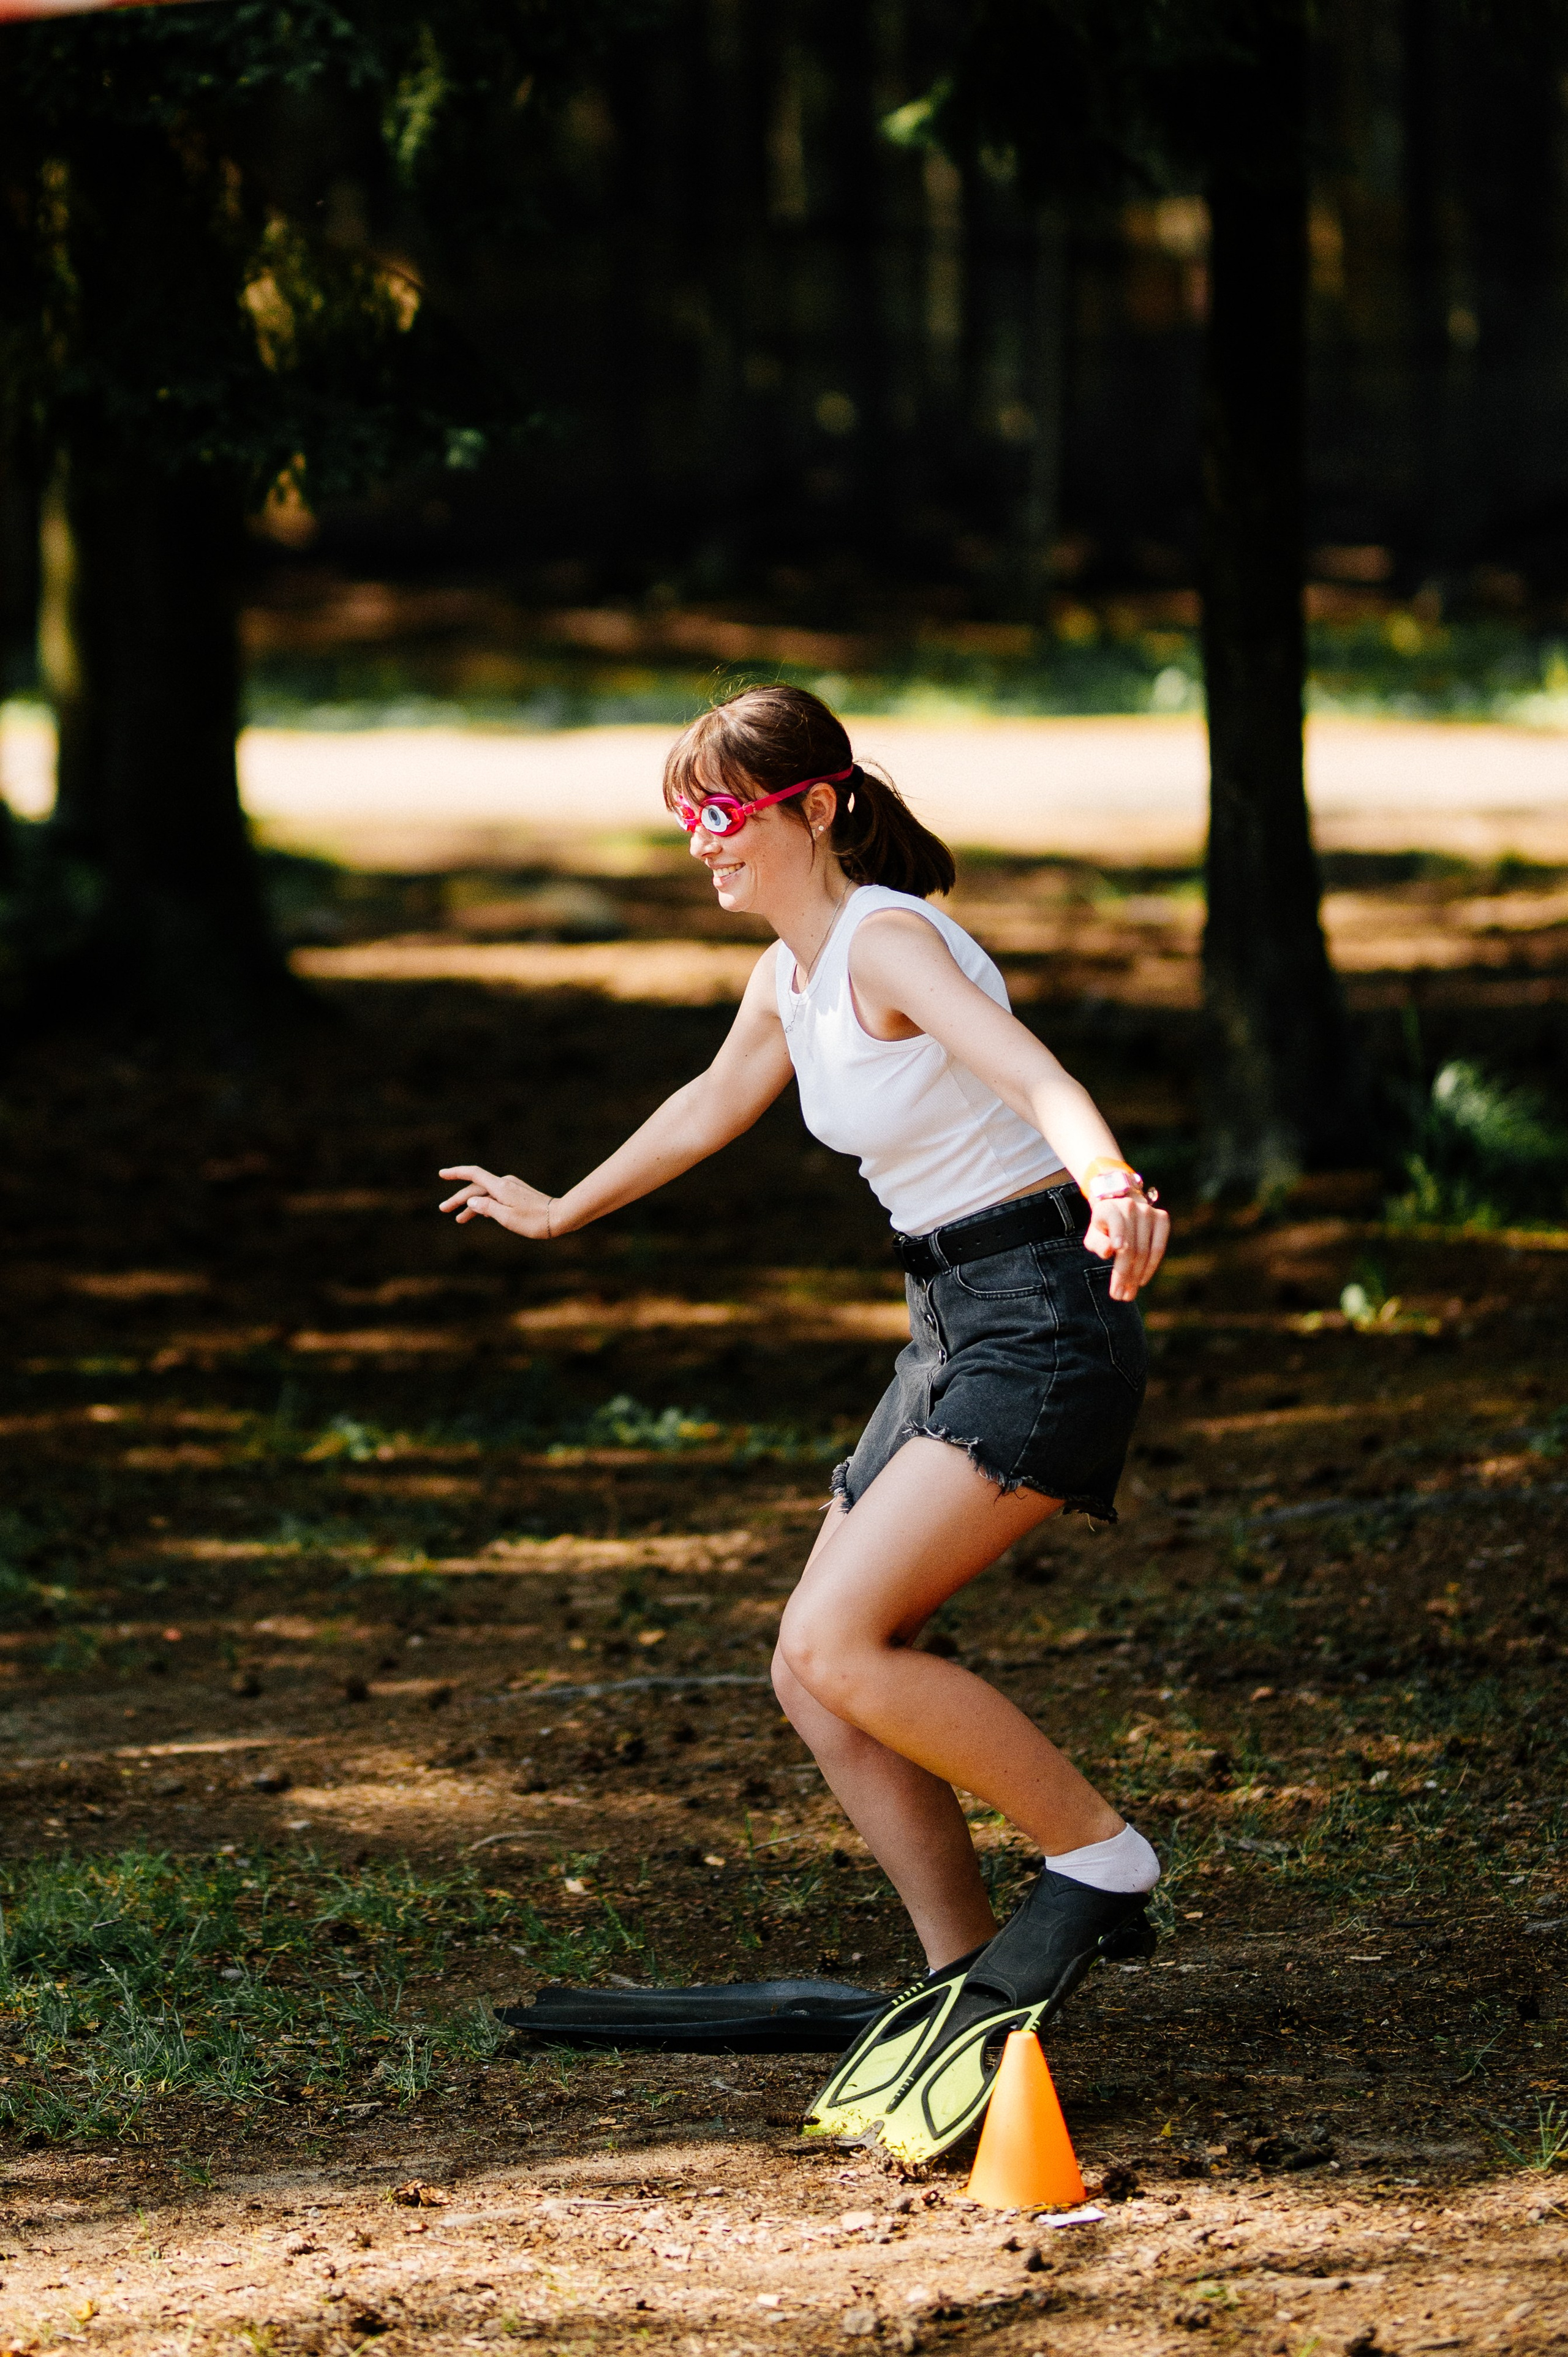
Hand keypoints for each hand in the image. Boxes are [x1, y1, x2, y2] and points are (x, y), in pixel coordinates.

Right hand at [438, 1165, 557, 1239]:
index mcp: (501, 1187)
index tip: (441, 1174)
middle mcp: (505, 1184)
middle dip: (458, 1199)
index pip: (473, 1175)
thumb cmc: (535, 1221)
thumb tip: (470, 1201)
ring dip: (471, 1205)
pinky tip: (479, 1214)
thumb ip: (486, 1208)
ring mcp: (512, 1188)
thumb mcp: (507, 1218)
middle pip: (476, 1188)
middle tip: (443, 1209)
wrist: (561, 1217)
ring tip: (458, 1219)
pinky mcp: (517, 1194)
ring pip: (485, 1195)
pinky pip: (495, 1197)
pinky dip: (485, 1205)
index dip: (456, 1173)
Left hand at [1083, 1190, 1168, 1299]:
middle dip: (1125, 1274)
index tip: (1117, 1248)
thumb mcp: (1093, 1236)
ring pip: (1145, 1251)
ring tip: (1128, 1294)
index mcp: (1110, 1207)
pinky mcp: (1162, 1218)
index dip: (1118, 1234)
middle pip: (1131, 1247)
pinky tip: (1142, 1280)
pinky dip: (1152, 1266)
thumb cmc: (1104, 1228)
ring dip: (1137, 1276)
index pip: (1116, 1224)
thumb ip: (1098, 1243)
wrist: (1121, 1208)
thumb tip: (1110, 1250)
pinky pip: (1159, 1247)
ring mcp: (1149, 1211)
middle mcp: (1132, 1206)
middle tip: (1119, 1295)